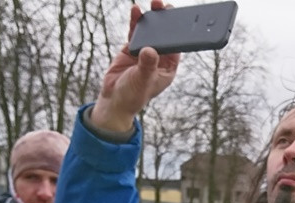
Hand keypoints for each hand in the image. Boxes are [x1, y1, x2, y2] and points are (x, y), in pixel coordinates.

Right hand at [92, 0, 180, 131]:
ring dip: (152, 18)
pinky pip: (135, 32)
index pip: (177, 47)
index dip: (179, 33)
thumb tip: (149, 50)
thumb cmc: (132, 95)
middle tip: (168, 7)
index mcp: (168, 67)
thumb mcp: (142, 80)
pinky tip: (136, 10)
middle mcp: (158, 58)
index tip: (181, 19)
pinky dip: (136, 22)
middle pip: (164, 36)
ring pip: (150, 31)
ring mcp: (145, 52)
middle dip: (166, 21)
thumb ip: (146, 65)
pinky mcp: (131, 49)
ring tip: (155, 4)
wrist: (113, 100)